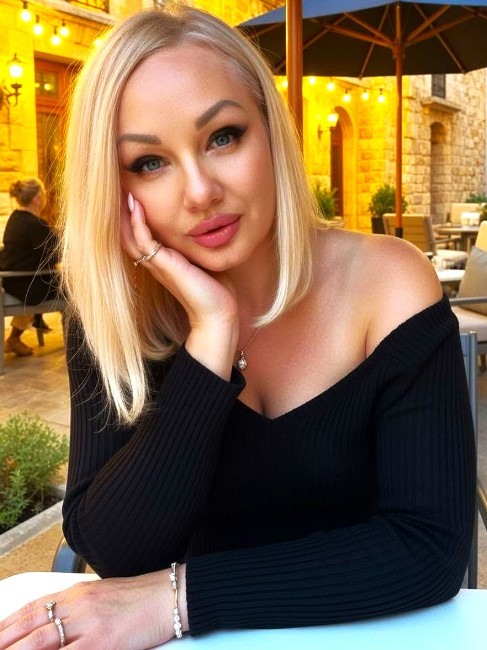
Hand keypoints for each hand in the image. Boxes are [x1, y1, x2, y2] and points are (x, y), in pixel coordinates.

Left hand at [0, 567, 187, 648]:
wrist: (169, 595)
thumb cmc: (139, 598)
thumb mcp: (102, 595)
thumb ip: (76, 609)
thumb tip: (52, 625)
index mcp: (78, 593)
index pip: (33, 608)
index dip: (8, 624)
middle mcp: (79, 605)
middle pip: (32, 625)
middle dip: (7, 641)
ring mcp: (90, 624)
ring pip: (43, 641)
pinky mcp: (104, 642)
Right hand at [121, 194, 238, 376]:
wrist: (218, 314)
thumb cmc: (214, 289)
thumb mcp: (202, 259)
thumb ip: (196, 244)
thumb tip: (206, 225)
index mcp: (162, 261)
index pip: (138, 234)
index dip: (132, 215)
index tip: (132, 191)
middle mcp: (155, 263)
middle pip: (126, 233)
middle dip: (122, 211)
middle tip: (119, 186)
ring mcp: (157, 265)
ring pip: (129, 236)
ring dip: (125, 213)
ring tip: (123, 190)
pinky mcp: (165, 266)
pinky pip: (143, 241)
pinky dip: (138, 223)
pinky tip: (136, 206)